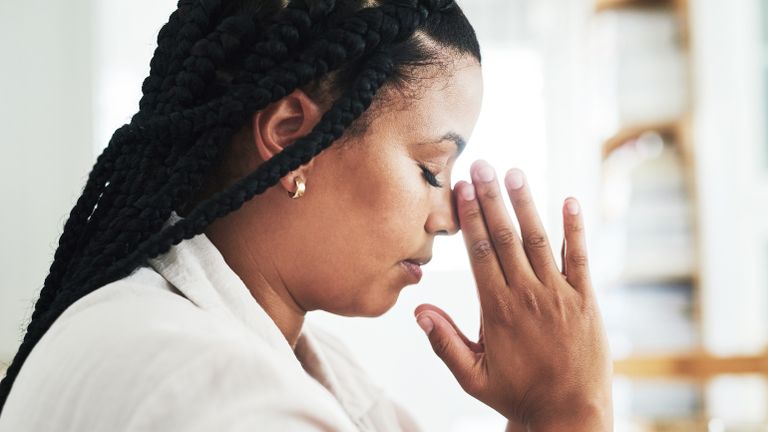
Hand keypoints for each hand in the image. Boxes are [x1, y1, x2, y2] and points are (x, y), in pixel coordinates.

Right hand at [414, 160, 612, 430]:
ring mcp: (560, 295)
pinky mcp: (586, 300)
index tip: (462, 189)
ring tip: (515, 173)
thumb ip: (444, 342)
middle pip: (506, 237)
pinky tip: (571, 201)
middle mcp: (528, 295)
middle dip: (491, 198)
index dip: (470, 218)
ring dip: (527, 204)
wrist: (569, 413)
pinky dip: (576, 229)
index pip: (481, 253)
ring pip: (540, 240)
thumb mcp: (472, 375)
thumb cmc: (517, 393)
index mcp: (498, 310)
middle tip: (482, 165)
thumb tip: (417, 309)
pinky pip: (580, 258)